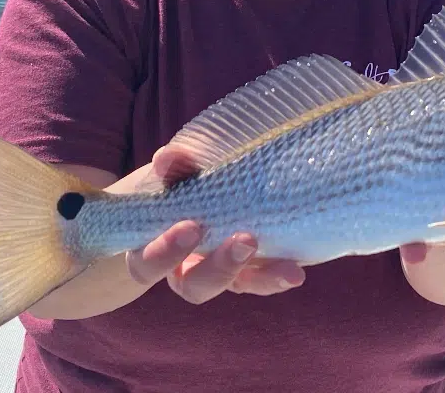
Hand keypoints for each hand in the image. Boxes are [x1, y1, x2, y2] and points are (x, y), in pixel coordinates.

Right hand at [125, 147, 305, 304]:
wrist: (206, 179)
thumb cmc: (180, 175)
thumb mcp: (174, 167)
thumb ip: (171, 163)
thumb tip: (168, 158)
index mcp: (154, 248)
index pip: (148, 265)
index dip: (164, 254)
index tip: (190, 227)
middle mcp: (186, 268)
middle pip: (195, 286)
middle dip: (220, 268)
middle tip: (244, 241)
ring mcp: (222, 271)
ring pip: (236, 286)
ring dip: (260, 277)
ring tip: (286, 268)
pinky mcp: (252, 267)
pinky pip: (263, 280)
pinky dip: (279, 275)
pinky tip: (296, 270)